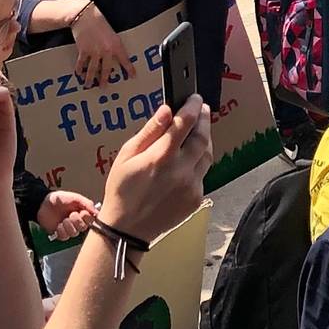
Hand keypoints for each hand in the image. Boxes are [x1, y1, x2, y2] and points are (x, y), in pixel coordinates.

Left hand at [39, 189, 98, 239]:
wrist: (43, 204)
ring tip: (63, 220)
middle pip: (83, 228)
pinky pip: (65, 237)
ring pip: (74, 233)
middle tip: (71, 214)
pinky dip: (61, 230)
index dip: (87, 218)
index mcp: (83, 213)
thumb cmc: (59, 199)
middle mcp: (77, 222)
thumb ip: (87, 203)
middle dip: (76, 221)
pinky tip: (58, 225)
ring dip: (68, 225)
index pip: (92, 220)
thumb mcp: (74, 197)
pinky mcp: (60, 234)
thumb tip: (97, 212)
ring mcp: (69, 229)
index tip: (82, 212)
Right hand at [70, 6, 131, 84]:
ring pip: (93, 70)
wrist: (85, 16)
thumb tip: (111, 55)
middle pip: (106, 69)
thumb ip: (112, 45)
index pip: (125, 60)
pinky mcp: (84, 50)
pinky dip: (80, 69)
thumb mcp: (111, 33)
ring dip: (90, 78)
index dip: (129, 69)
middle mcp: (106, 50)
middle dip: (104, 80)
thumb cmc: (99, 22)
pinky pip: (82, 63)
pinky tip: (79, 73)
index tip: (133, 76)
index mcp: (116, 45)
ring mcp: (94, 51)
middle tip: (103, 87)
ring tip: (88, 85)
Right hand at [98, 98, 211, 242]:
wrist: (127, 229)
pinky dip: (198, 162)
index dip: (193, 106)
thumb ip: (150, 132)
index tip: (195, 98)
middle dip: (204, 120)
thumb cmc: (122, 190)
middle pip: (202, 137)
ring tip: (198, 130)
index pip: (185, 122)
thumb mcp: (127, 156)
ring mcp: (192, 185)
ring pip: (207, 155)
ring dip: (205, 140)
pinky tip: (189, 160)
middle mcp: (181, 170)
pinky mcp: (196, 198)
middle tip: (202, 109)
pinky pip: (203, 174)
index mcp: (162, 156)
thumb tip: (167, 111)